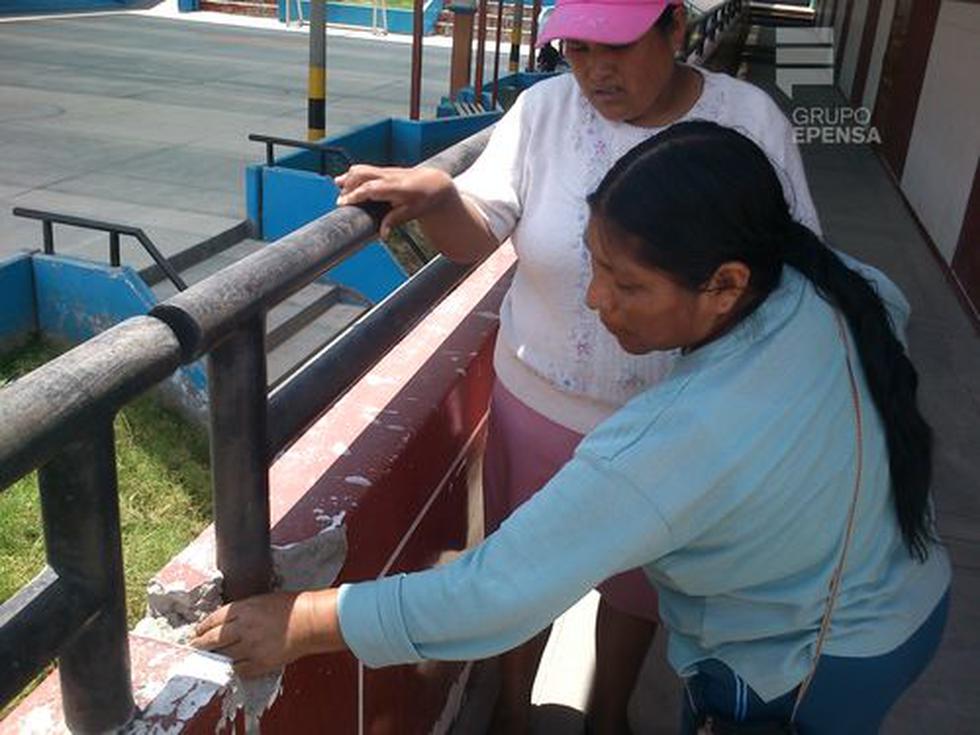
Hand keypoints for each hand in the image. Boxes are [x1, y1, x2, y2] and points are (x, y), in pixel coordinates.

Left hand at [190, 589, 340, 677]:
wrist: (310, 621)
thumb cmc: (291, 607)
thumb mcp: (262, 600)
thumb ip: (243, 611)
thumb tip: (227, 622)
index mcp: (244, 609)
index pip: (213, 619)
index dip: (202, 627)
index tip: (198, 632)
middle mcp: (243, 628)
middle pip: (212, 640)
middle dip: (200, 645)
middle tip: (194, 648)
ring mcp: (251, 647)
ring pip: (222, 657)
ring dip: (213, 659)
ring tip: (208, 659)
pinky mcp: (260, 663)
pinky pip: (238, 670)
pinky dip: (231, 669)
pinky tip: (229, 668)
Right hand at [335, 165, 454, 237]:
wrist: (432, 183)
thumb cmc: (424, 199)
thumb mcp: (411, 213)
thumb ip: (394, 220)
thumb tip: (383, 234)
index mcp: (396, 187)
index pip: (371, 188)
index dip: (355, 195)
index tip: (343, 202)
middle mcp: (389, 176)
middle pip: (362, 175)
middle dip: (348, 186)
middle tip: (341, 201)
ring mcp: (385, 171)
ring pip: (361, 169)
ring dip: (347, 178)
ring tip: (338, 189)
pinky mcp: (382, 170)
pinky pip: (364, 169)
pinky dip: (352, 175)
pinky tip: (342, 183)